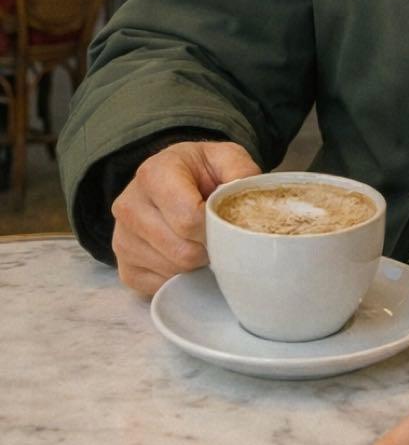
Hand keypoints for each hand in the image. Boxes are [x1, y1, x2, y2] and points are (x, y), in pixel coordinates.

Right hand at [111, 141, 259, 296]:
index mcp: (154, 174)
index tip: (229, 223)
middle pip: (183, 250)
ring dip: (199, 263)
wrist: (171, 178)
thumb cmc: (202, 171)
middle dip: (211, 248)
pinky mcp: (124, 267)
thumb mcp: (227, 158)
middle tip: (222, 235)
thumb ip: (242, 173)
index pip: (189, 218)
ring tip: (205, 241)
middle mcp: (129, 206)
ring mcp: (122, 239)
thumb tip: (251, 206)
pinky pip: (161, 286)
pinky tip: (189, 255)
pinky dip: (183, 277)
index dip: (218, 228)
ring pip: (174, 270)